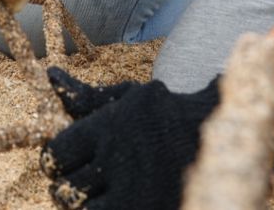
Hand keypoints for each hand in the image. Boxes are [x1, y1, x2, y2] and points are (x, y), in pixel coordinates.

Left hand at [40, 68, 218, 209]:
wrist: (222, 140)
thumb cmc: (165, 116)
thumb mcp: (128, 98)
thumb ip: (86, 96)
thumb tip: (51, 77)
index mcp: (107, 129)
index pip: (55, 155)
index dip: (53, 161)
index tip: (63, 162)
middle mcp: (119, 161)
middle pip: (65, 188)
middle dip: (67, 186)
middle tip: (82, 182)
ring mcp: (136, 193)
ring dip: (85, 205)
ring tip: (99, 196)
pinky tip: (117, 202)